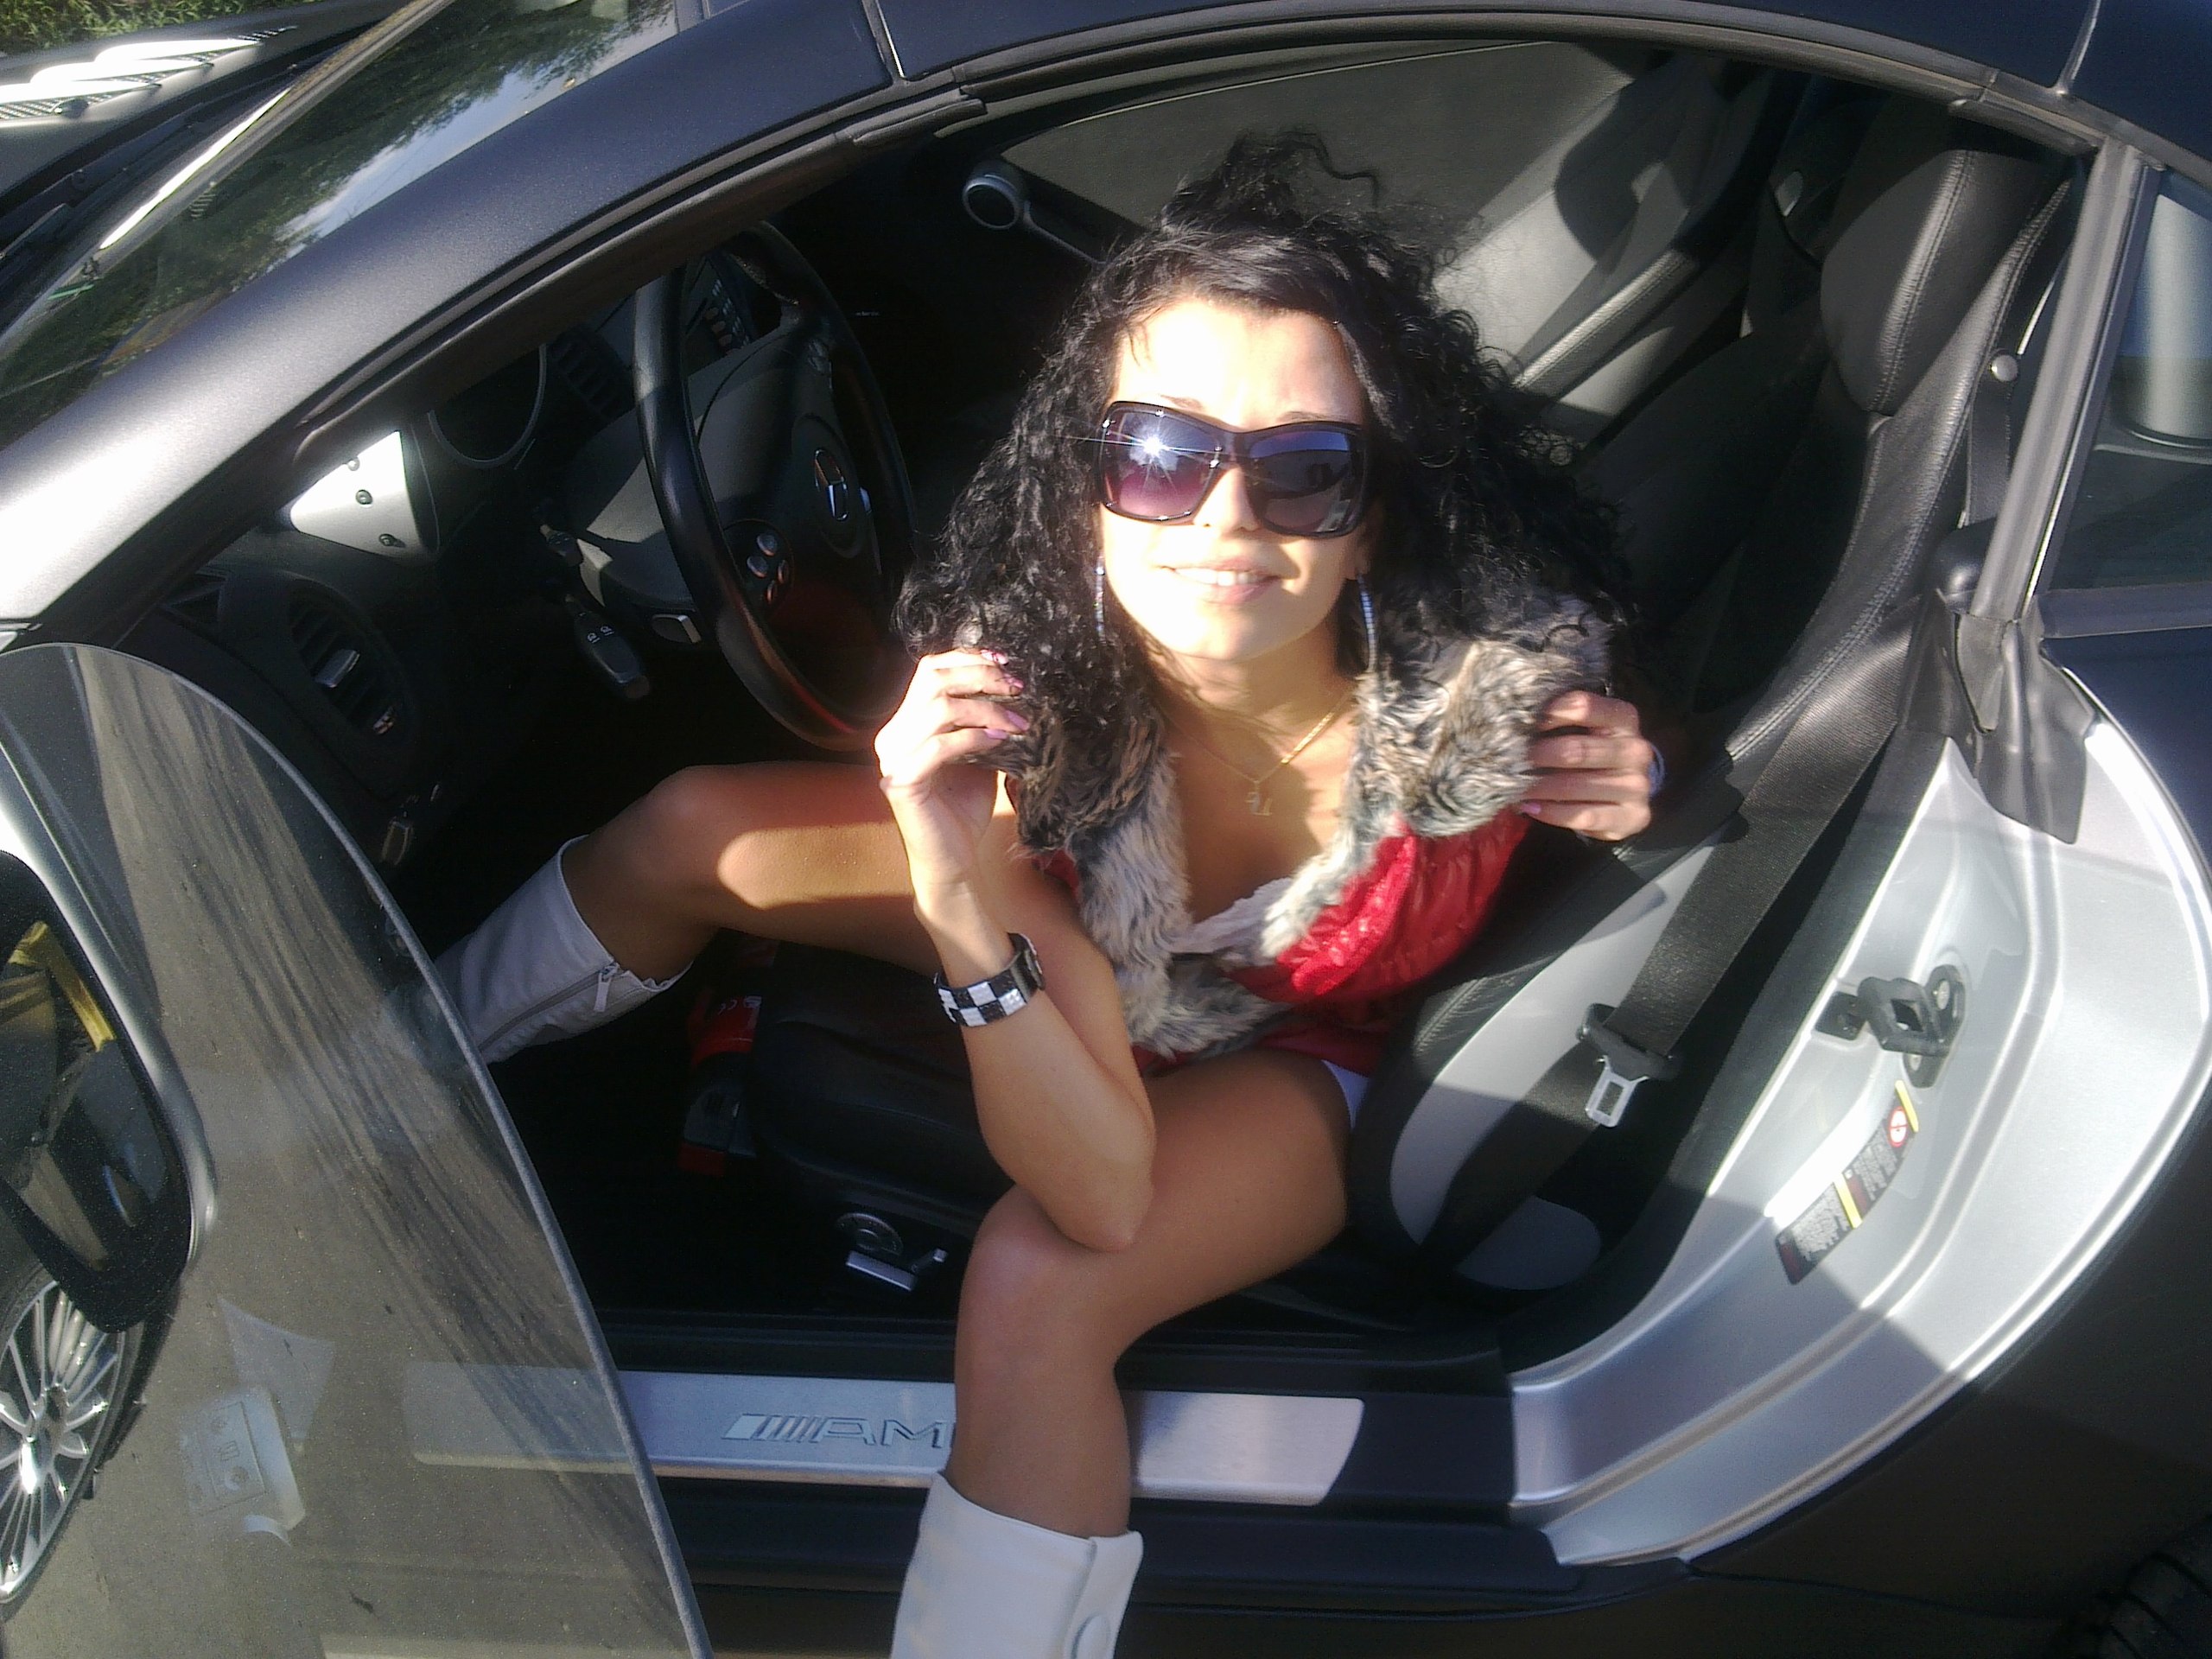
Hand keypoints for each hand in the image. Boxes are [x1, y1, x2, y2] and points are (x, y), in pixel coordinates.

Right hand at [875, 649, 1027, 898]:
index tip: (1007, 663)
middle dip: (980, 677)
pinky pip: (940, 747)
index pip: (929, 670)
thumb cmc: (964, 809)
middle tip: (1018, 687)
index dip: (967, 659)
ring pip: (939, 709)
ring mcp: (892, 758)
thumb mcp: (979, 755)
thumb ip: (984, 722)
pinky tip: (1001, 741)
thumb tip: (1016, 688)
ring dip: (986, 709)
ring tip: (1018, 721)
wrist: (953, 860)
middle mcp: (892, 735)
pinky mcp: (901, 782)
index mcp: (906, 723)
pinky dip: (974, 738)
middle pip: (933, 679)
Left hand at [1523, 689, 1655, 840]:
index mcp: (1623, 718)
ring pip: (1575, 786)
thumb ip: (1562, 719)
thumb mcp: (1587, 729)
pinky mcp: (1633, 817)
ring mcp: (1637, 786)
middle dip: (1538, 755)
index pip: (1584, 706)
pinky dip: (1550, 812)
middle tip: (1509, 760)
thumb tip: (1517, 718)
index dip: (1549, 713)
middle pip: (1577, 750)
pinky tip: (1530, 807)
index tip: (1523, 722)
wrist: (1627, 791)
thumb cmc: (1595, 752)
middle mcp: (1636, 750)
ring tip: (1512, 786)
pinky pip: (1582, 815)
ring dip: (1538, 787)